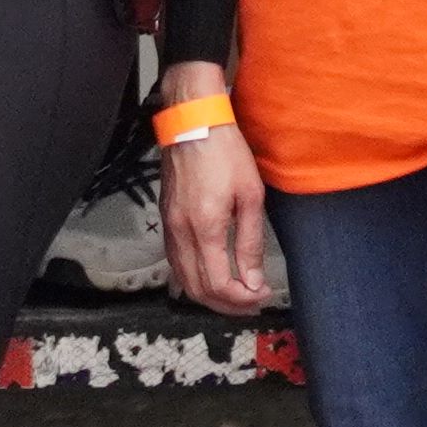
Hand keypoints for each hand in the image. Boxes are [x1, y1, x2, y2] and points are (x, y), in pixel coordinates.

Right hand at [150, 60, 275, 313]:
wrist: (193, 122)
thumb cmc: (225, 153)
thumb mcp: (250, 196)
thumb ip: (250, 243)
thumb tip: (252, 280)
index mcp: (205, 227)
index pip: (219, 284)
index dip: (242, 299)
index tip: (261, 295)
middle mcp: (181, 232)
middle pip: (198, 289)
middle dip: (227, 304)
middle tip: (252, 303)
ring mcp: (169, 226)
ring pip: (183, 279)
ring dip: (209, 296)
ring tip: (235, 295)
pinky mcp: (166, 219)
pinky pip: (175, 262)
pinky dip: (193, 279)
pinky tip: (212, 276)